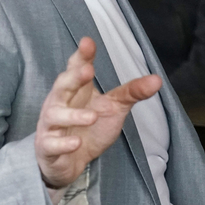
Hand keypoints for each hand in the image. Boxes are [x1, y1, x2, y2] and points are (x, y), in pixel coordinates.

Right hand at [36, 37, 161, 188]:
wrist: (71, 161)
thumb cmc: (90, 127)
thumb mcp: (115, 107)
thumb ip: (132, 92)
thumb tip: (157, 80)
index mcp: (76, 88)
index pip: (77, 67)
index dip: (82, 55)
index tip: (88, 42)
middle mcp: (60, 102)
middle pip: (62, 85)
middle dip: (74, 77)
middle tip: (88, 70)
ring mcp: (51, 124)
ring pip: (55, 114)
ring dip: (73, 115)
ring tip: (93, 116)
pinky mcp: (48, 146)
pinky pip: (52, 143)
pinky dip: (63, 143)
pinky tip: (77, 143)